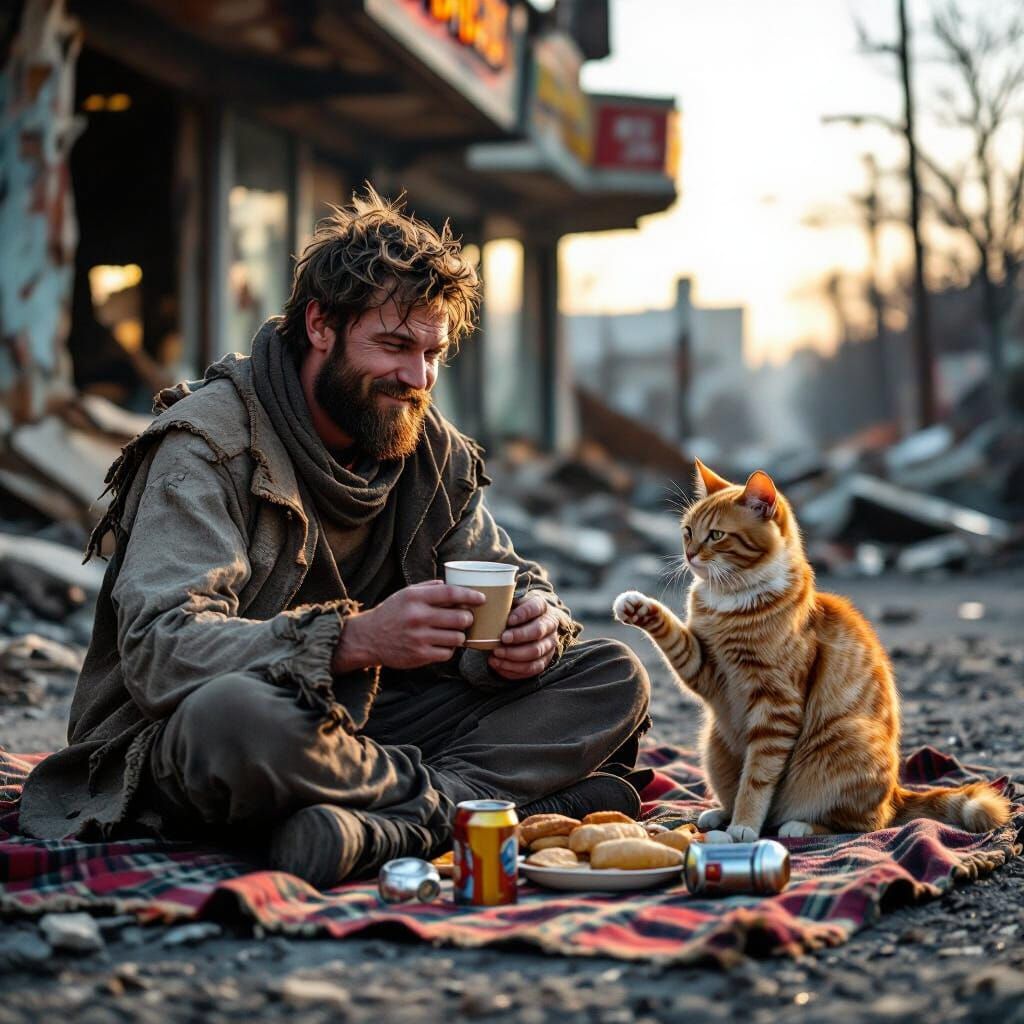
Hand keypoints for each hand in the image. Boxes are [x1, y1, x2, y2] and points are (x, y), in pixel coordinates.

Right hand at [333, 580, 484, 671]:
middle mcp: (418, 617)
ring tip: (454, 633)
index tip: (482, 598)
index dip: (471, 595)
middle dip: (468, 618)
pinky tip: (443, 645)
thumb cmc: (391, 613)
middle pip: (460, 617)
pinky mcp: (419, 655)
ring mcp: (419, 638)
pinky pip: (447, 653)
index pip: (451, 593)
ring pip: (457, 638)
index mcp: (415, 598)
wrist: (367, 638)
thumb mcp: (405, 594)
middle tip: (466, 619)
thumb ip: (428, 588)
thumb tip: (451, 584)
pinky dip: (449, 649)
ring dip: (460, 636)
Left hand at [487, 594, 559, 680]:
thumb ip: (504, 605)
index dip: (522, 614)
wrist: (532, 624)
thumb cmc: (516, 613)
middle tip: (502, 639)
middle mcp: (549, 625)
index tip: (508, 620)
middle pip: (537, 631)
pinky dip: (513, 668)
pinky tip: (498, 664)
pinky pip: (532, 668)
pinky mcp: (545, 660)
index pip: (535, 608)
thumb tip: (487, 608)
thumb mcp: (513, 603)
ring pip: (535, 652)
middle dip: (518, 636)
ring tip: (496, 654)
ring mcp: (549, 644)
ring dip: (514, 655)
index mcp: (541, 606)